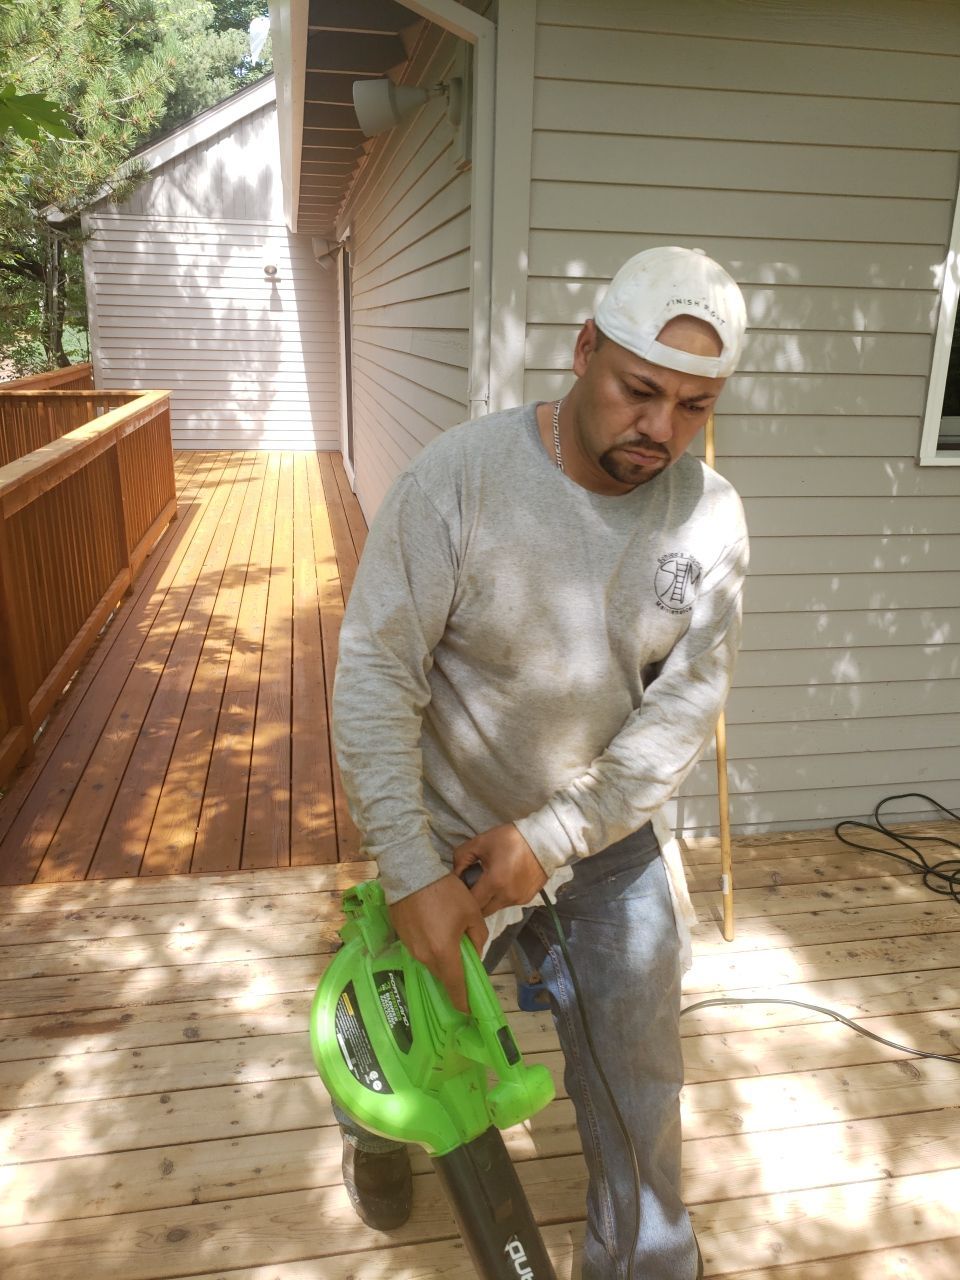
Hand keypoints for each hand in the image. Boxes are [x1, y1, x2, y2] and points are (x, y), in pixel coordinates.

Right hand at [388, 875, 487, 1013]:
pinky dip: (430, 947)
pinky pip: (420, 951)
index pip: (455, 987)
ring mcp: (410, 948)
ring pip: (431, 963)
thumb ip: (478, 938)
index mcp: (444, 953)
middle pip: (443, 975)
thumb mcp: (471, 913)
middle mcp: (425, 957)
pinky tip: (435, 930)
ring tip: (450, 941)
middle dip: (454, 975)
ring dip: (442, 959)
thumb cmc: (446, 892)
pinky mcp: (401, 938)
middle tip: (465, 964)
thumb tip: (474, 953)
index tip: (469, 1011)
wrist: (411, 872)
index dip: (463, 1002)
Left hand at [453, 824, 547, 916]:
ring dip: (489, 900)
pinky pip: (508, 903)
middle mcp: (507, 896)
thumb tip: (455, 874)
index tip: (461, 887)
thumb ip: (461, 857)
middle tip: (473, 886)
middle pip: (482, 911)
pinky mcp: (527, 899)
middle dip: (475, 902)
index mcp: (494, 883)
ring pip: (496, 908)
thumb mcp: (481, 842)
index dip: (462, 897)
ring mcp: (518, 900)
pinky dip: (502, 896)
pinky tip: (504, 882)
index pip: (471, 903)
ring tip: (488, 882)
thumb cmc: (511, 839)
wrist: (545, 840)